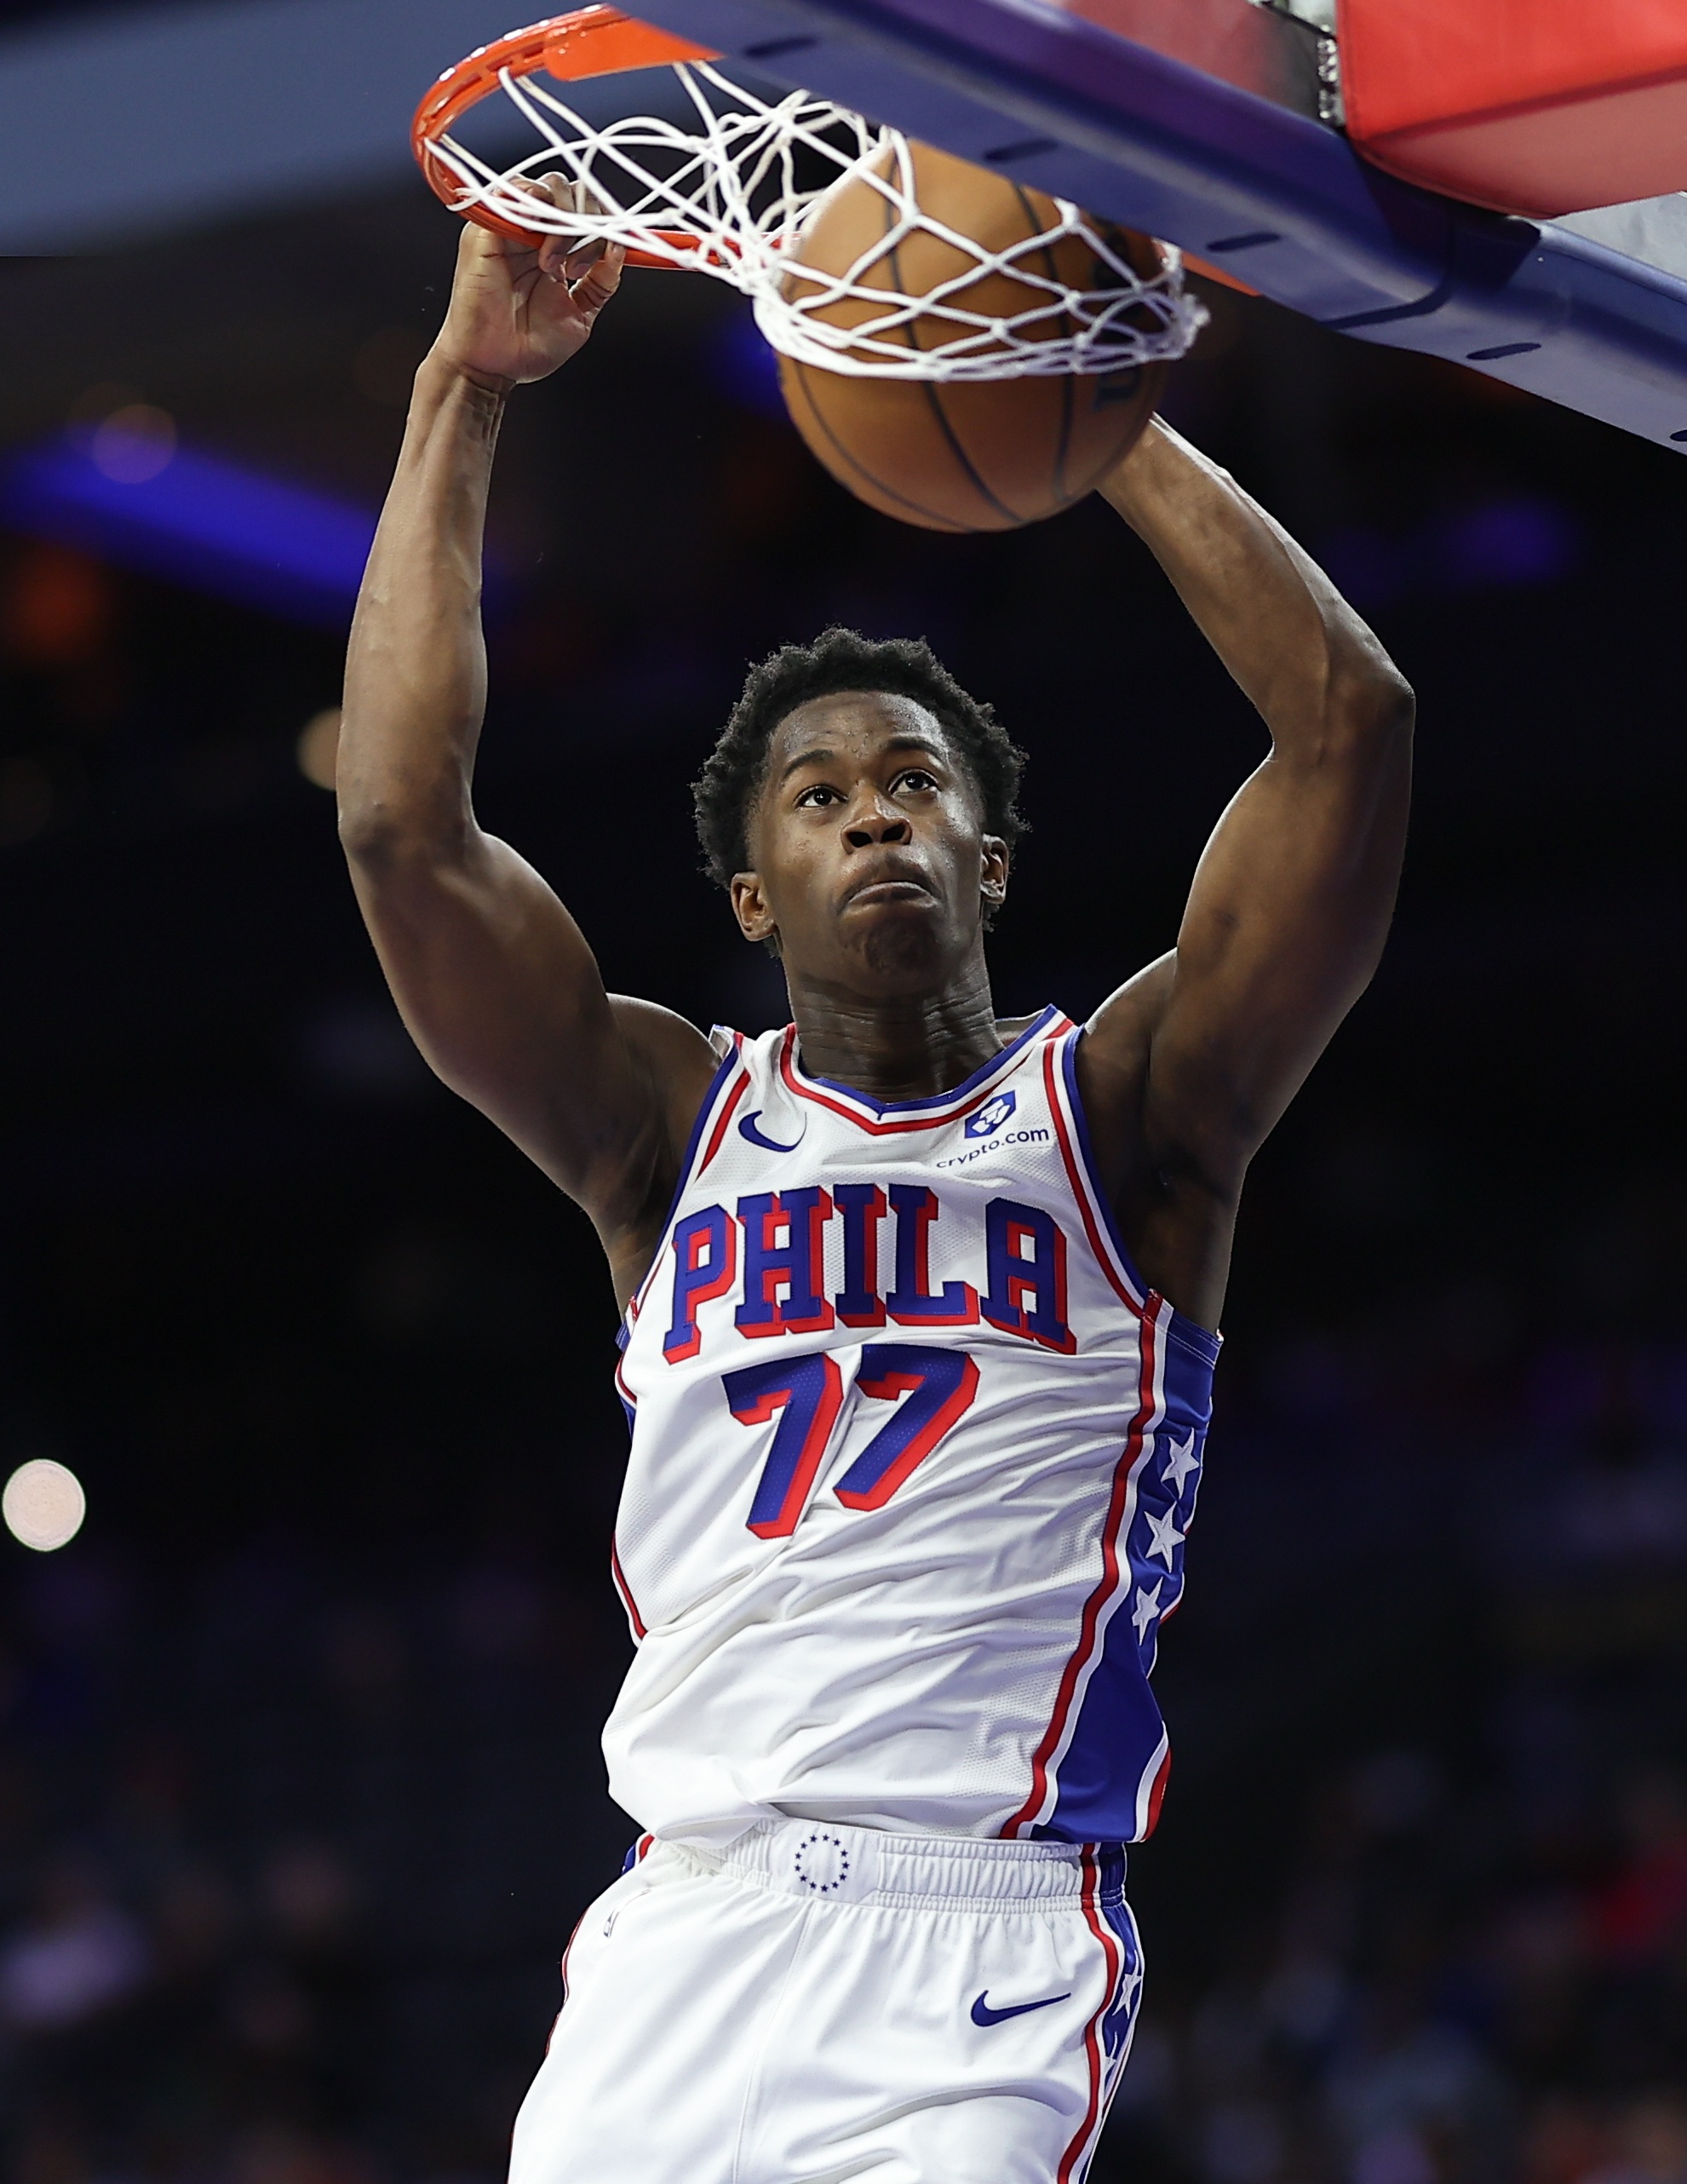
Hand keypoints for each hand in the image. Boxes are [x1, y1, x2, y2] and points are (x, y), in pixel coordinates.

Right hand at [430, 176, 624, 392]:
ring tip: (555, 266)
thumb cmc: (526, 346)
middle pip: (571, 191)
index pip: (585, 210)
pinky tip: (540, 253)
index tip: (608, 259)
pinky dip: (538, 213)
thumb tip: (619, 251)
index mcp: (553, 248)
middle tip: (578, 268)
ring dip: (566, 221)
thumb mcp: (579, 315)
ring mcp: (509, 227)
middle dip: (589, 223)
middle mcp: (533, 233)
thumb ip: (601, 283)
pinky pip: (514, 193)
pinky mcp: (486, 228)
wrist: (494, 367)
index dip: (605, 226)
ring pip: (549, 187)